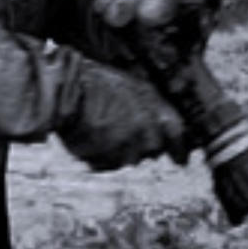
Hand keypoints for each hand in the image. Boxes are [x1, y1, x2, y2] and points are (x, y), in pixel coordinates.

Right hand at [56, 64, 190, 170]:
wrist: (67, 91)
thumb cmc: (98, 84)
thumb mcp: (135, 87)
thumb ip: (155, 109)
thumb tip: (168, 127)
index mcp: (156, 114)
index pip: (177, 138)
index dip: (180, 150)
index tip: (180, 159)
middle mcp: (145, 135)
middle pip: (152, 151)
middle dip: (144, 144)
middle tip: (125, 128)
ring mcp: (125, 150)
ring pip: (129, 159)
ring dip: (121, 149)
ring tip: (103, 127)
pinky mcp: (105, 161)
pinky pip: (108, 164)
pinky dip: (102, 155)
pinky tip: (92, 136)